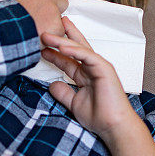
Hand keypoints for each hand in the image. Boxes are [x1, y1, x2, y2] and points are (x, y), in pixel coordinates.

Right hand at [10, 0, 67, 38]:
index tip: (50, 4)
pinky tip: (40, 37)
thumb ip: (30, 0)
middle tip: (46, 20)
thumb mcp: (15, 2)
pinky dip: (52, 37)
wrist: (4, 33)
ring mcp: (52, 9)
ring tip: (38, 30)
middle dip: (58, 10)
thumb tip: (36, 4)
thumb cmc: (5, 21)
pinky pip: (60, 32)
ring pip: (62, 18)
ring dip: (54, 25)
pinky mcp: (56, 24)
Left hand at [39, 17, 137, 142]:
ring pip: (79, 49)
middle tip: (46, 28)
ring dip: (62, 41)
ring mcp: (99, 67)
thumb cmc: (99, 117)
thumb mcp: (74, 103)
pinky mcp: (104, 68)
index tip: (42, 47)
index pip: (68, 60)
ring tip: (47, 36)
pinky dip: (75, 50)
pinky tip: (62, 47)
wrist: (112, 126)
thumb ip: (63, 93)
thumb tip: (51, 85)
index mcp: (85, 76)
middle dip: (61, 37)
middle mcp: (92, 69)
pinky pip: (87, 55)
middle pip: (74, 48)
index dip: (55, 53)